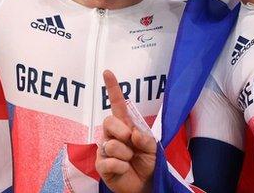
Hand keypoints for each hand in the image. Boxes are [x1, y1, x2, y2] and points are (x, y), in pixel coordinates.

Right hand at [95, 70, 156, 192]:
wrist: (145, 184)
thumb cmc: (148, 163)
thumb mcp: (153, 148)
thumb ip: (145, 139)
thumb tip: (132, 134)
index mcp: (125, 126)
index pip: (117, 105)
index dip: (112, 88)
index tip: (107, 72)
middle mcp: (112, 135)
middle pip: (108, 121)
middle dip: (122, 132)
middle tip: (132, 144)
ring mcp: (104, 149)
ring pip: (111, 144)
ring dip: (126, 154)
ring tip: (130, 160)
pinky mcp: (101, 165)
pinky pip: (109, 161)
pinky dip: (121, 166)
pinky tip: (124, 169)